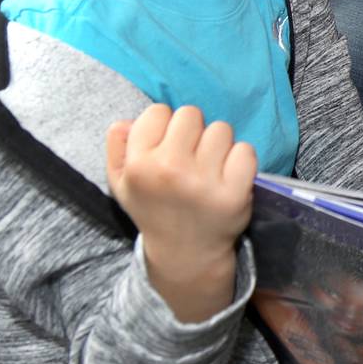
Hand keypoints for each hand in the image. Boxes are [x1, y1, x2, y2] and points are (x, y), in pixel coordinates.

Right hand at [106, 104, 256, 321]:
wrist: (185, 252)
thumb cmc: (154, 209)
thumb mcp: (121, 183)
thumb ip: (117, 148)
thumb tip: (124, 121)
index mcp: (139, 165)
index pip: (157, 111)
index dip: (164, 126)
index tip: (166, 147)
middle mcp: (170, 170)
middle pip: (191, 114)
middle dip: (192, 132)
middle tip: (190, 157)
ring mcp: (204, 182)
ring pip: (221, 129)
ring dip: (217, 144)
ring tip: (208, 168)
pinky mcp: (235, 191)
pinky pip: (245, 149)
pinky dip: (240, 160)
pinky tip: (227, 176)